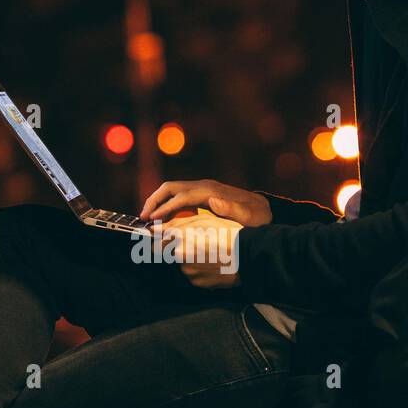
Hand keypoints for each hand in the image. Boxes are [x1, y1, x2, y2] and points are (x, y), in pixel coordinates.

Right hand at [140, 179, 271, 226]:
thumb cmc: (257, 217)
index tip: (152, 220)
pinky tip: (162, 219)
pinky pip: (178, 197)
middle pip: (170, 188)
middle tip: (143, 218)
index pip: (181, 197)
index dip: (165, 208)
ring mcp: (202, 189)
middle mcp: (204, 186)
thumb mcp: (250, 217)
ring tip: (148, 219)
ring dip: (157, 202)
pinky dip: (166, 205)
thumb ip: (233, 209)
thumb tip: (213, 201)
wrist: (265, 209)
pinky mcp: (202, 195)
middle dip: (154, 200)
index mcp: (211, 191)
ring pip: (172, 190)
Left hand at [161, 213, 241, 287]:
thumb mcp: (203, 221)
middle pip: (168, 254)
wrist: (246, 255)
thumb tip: (156, 229)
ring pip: (181, 264)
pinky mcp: (196, 282)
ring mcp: (187, 270)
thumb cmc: (228, 235)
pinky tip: (211, 264)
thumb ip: (176, 224)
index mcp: (180, 236)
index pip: (158, 241)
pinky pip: (192, 275)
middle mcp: (180, 254)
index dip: (163, 240)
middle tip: (197, 246)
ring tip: (208, 254)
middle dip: (176, 250)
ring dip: (189, 260)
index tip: (166, 240)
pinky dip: (198, 270)